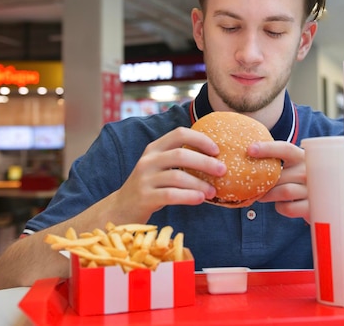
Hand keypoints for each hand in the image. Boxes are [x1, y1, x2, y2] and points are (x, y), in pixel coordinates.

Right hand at [110, 127, 225, 221]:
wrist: (121, 209)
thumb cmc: (149, 187)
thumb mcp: (159, 167)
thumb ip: (178, 159)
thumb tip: (215, 158)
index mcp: (154, 148)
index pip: (179, 133)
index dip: (200, 139)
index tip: (217, 150)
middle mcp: (148, 160)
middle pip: (181, 154)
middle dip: (205, 162)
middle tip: (223, 170)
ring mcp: (144, 179)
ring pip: (177, 176)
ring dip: (200, 184)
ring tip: (214, 191)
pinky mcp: (144, 197)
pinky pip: (170, 195)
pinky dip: (188, 196)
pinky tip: (200, 199)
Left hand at [249, 140, 308, 220]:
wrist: (322, 199)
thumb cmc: (298, 180)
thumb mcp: (293, 165)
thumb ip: (277, 161)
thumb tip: (247, 155)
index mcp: (303, 156)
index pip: (285, 148)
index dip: (267, 148)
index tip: (250, 149)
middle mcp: (310, 171)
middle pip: (280, 175)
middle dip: (263, 183)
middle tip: (252, 186)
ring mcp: (313, 189)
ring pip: (284, 191)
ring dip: (268, 195)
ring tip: (261, 196)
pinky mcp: (312, 207)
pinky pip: (288, 208)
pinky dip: (280, 207)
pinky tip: (280, 204)